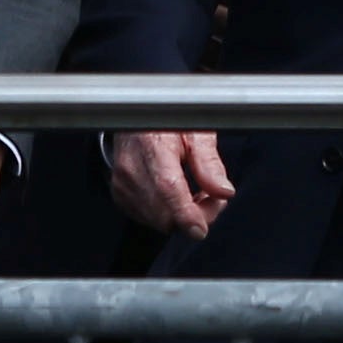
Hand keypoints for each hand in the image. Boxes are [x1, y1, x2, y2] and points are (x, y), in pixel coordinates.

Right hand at [107, 131, 234, 238]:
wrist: (137, 115)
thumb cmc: (166, 119)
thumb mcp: (196, 131)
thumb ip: (209, 163)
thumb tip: (223, 191)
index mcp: (153, 145)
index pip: (167, 189)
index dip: (186, 215)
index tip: (201, 227)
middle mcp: (132, 167)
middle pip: (163, 213)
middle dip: (193, 215)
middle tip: (211, 197)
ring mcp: (123, 183)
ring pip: (157, 220)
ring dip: (181, 216)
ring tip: (195, 193)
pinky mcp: (120, 194)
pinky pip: (147, 218)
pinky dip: (166, 214)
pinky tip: (177, 196)